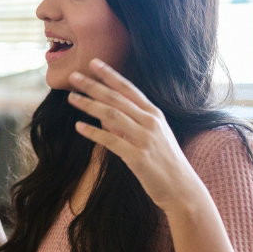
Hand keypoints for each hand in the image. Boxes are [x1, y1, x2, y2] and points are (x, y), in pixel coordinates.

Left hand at [67, 58, 204, 213]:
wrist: (181, 189)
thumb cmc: (162, 162)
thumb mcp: (149, 136)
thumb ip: (127, 123)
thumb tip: (102, 114)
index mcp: (154, 113)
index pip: (128, 88)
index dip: (110, 75)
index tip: (93, 62)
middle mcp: (150, 122)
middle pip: (117, 98)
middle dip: (93, 85)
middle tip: (73, 76)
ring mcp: (145, 138)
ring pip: (112, 115)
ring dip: (89, 105)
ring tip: (71, 97)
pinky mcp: (138, 156)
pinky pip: (111, 141)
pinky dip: (94, 132)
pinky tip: (78, 127)